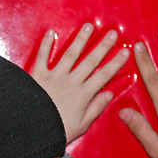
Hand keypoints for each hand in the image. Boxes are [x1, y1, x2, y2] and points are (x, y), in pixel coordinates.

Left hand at [31, 23, 130, 143]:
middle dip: (103, 46)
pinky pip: (42, 57)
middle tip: (113, 33)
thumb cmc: (58, 130)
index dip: (116, 62)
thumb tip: (109, 94)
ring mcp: (55, 76)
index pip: (104, 75)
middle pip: (91, 60)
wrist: (33, 131)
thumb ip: (96, 107)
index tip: (125, 51)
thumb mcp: (82, 124)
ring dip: (81, 39)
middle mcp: (71, 82)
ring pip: (70, 54)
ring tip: (89, 26)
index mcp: (83, 94)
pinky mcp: (38, 75)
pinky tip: (51, 32)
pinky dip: (46, 44)